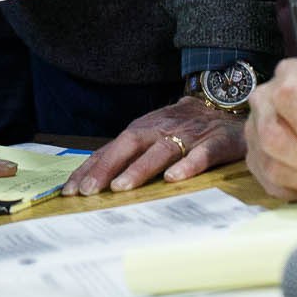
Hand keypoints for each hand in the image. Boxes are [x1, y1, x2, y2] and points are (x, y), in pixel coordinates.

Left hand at [63, 96, 245, 195]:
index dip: (90, 168)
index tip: (70, 191)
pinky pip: (201, 155)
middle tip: (88, 191)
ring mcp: (189, 136)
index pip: (112, 149)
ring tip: (121, 187)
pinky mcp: (216, 143)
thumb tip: (93, 179)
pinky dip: (187, 166)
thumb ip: (129, 154)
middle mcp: (162, 130)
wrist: (226, 105)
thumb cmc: (183, 127)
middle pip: (130, 145)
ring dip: (140, 168)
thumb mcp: (153, 134)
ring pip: (162, 150)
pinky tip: (173, 179)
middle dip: (107, 167)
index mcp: (144, 129)